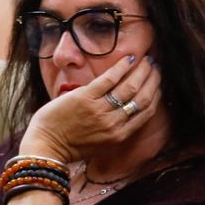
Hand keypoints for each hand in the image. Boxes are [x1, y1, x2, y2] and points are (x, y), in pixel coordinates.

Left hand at [21, 55, 160, 164]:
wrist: (46, 146)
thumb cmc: (71, 145)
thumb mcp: (101, 143)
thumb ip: (115, 129)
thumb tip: (127, 109)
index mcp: (119, 136)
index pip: (146, 111)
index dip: (155, 94)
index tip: (157, 83)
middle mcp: (113, 124)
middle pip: (142, 97)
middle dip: (152, 79)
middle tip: (156, 67)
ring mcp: (100, 110)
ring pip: (129, 87)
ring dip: (141, 71)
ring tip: (146, 60)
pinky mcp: (85, 98)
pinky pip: (109, 79)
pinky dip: (121, 67)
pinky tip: (128, 59)